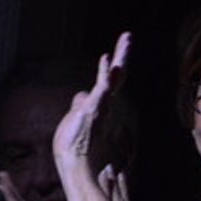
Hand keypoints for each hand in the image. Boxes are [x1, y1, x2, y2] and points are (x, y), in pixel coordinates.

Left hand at [53, 32, 130, 174]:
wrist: (75, 163)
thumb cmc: (73, 147)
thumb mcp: (74, 118)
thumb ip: (79, 104)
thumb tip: (81, 92)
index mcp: (100, 106)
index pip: (108, 82)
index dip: (112, 68)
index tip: (111, 54)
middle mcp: (104, 103)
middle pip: (116, 75)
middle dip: (122, 55)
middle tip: (128, 37)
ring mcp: (101, 105)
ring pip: (113, 76)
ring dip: (120, 56)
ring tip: (126, 39)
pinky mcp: (95, 108)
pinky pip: (102, 87)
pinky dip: (105, 72)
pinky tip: (105, 58)